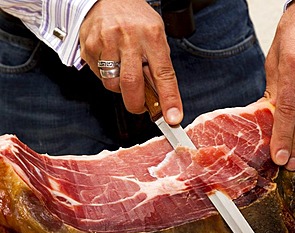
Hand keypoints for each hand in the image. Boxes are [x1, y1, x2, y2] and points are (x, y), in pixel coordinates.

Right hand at [79, 0, 182, 124]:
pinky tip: (111, 61)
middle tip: (141, 107)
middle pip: (132, 84)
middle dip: (137, 104)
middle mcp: (128, 37)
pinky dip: (108, 76)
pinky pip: (99, 76)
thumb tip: (160, 98)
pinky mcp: (89, 47)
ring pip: (113, 84)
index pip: (163, 73)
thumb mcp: (156, 36)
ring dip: (121, 87)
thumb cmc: (136, 19)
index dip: (169, 99)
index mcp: (152, 35)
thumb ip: (158, 65)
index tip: (172, 118)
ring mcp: (106, 41)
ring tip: (124, 71)